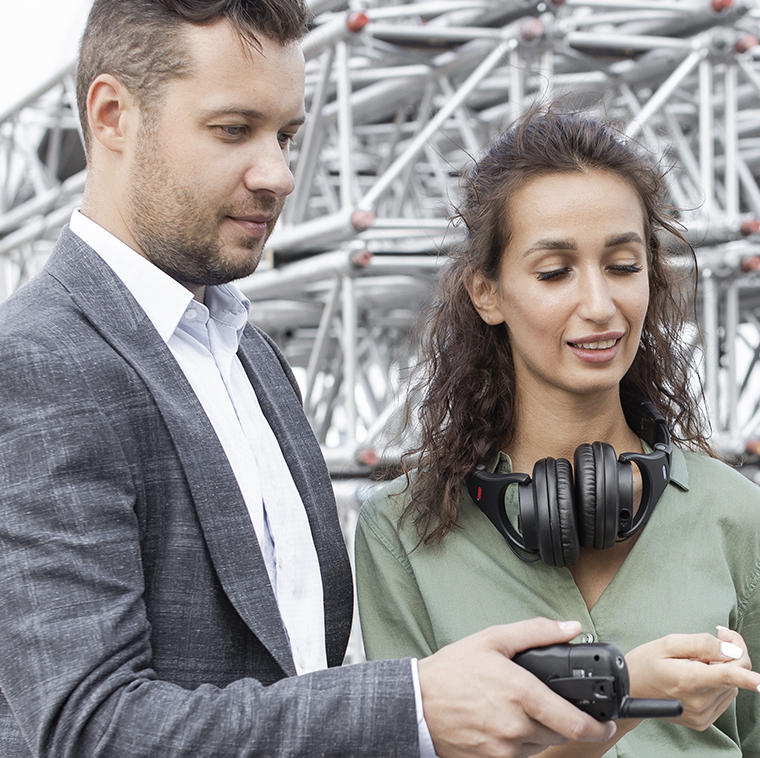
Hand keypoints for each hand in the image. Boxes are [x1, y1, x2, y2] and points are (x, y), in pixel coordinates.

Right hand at [417, 618, 615, 757]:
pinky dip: (521, 742)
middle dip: (565, 722)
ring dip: (542, 731)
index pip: (573, 722)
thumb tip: (569, 628)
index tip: (606, 723)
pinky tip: (505, 723)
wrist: (416, 703)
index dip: (597, 727)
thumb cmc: (451, 671)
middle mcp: (516, 725)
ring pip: (541, 746)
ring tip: (521, 710)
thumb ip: (535, 632)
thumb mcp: (492, 639)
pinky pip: (520, 756)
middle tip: (556, 708)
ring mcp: (504, 749)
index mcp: (520, 693)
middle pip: (560, 734)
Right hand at [625, 630, 759, 731]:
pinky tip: (698, 675)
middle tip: (718, 635)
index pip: (728, 676)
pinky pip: (724, 698)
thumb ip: (700, 644)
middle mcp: (699, 702)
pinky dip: (718, 683)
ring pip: (731, 686)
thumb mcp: (666, 643)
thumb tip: (730, 649)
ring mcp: (702, 714)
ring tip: (696, 661)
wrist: (629, 690)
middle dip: (731, 653)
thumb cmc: (644, 663)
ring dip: (722, 669)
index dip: (748, 676)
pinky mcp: (703, 721)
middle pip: (734, 676)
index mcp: (689, 680)